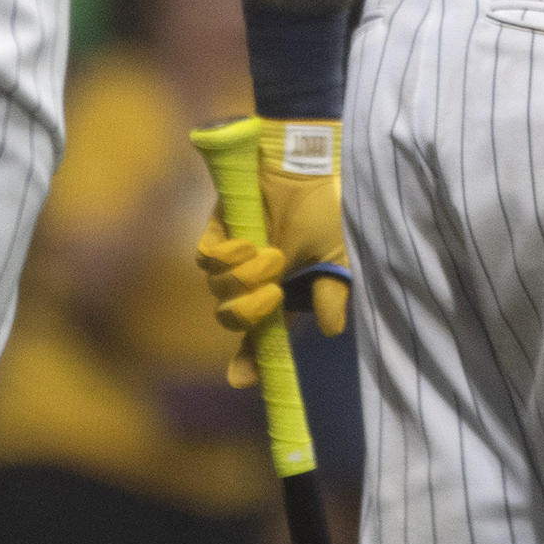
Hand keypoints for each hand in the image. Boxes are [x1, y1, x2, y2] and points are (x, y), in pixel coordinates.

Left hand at [193, 118, 348, 386]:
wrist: (308, 163)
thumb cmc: (327, 208)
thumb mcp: (337, 257)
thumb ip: (331, 294)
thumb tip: (330, 330)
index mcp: (282, 294)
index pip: (260, 338)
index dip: (249, 364)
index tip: (240, 381)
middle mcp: (253, 280)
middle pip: (233, 319)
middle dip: (248, 313)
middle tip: (273, 292)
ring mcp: (234, 257)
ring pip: (218, 291)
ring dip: (244, 280)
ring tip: (271, 255)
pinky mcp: (218, 230)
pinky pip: (206, 259)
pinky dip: (224, 259)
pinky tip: (246, 246)